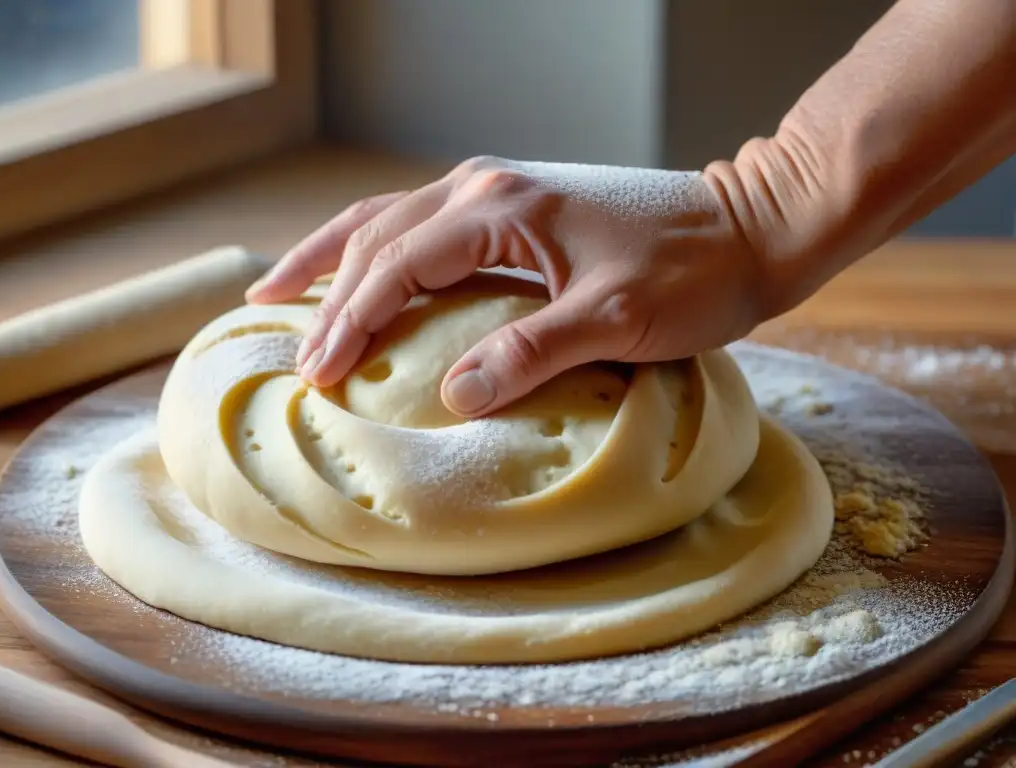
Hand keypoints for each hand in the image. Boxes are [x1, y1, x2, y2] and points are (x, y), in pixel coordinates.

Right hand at [246, 156, 774, 416]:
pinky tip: (363, 276)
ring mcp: (497, 192)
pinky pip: (424, 227)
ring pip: (390, 219)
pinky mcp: (514, 210)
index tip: (318, 376)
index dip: (351, 324)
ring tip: (279, 292)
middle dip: (329, 298)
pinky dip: (380, 253)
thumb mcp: (615, 319)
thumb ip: (532, 352)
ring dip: (334, 258)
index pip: (396, 266)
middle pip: (377, 237)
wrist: (747, 229)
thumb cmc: (691, 274)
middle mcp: (485, 186)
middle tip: (294, 359)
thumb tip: (453, 397)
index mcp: (498, 207)